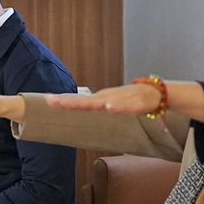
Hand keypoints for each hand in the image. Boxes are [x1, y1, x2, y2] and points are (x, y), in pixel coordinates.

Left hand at [45, 84, 159, 114]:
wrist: (157, 93)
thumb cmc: (133, 99)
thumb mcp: (111, 103)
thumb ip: (98, 107)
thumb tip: (82, 110)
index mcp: (102, 99)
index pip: (79, 101)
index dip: (63, 101)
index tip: (46, 100)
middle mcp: (108, 98)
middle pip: (84, 101)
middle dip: (67, 101)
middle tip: (49, 101)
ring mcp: (121, 99)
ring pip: (102, 102)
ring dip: (86, 104)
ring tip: (73, 105)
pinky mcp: (137, 104)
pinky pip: (127, 107)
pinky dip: (117, 107)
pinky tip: (109, 108)